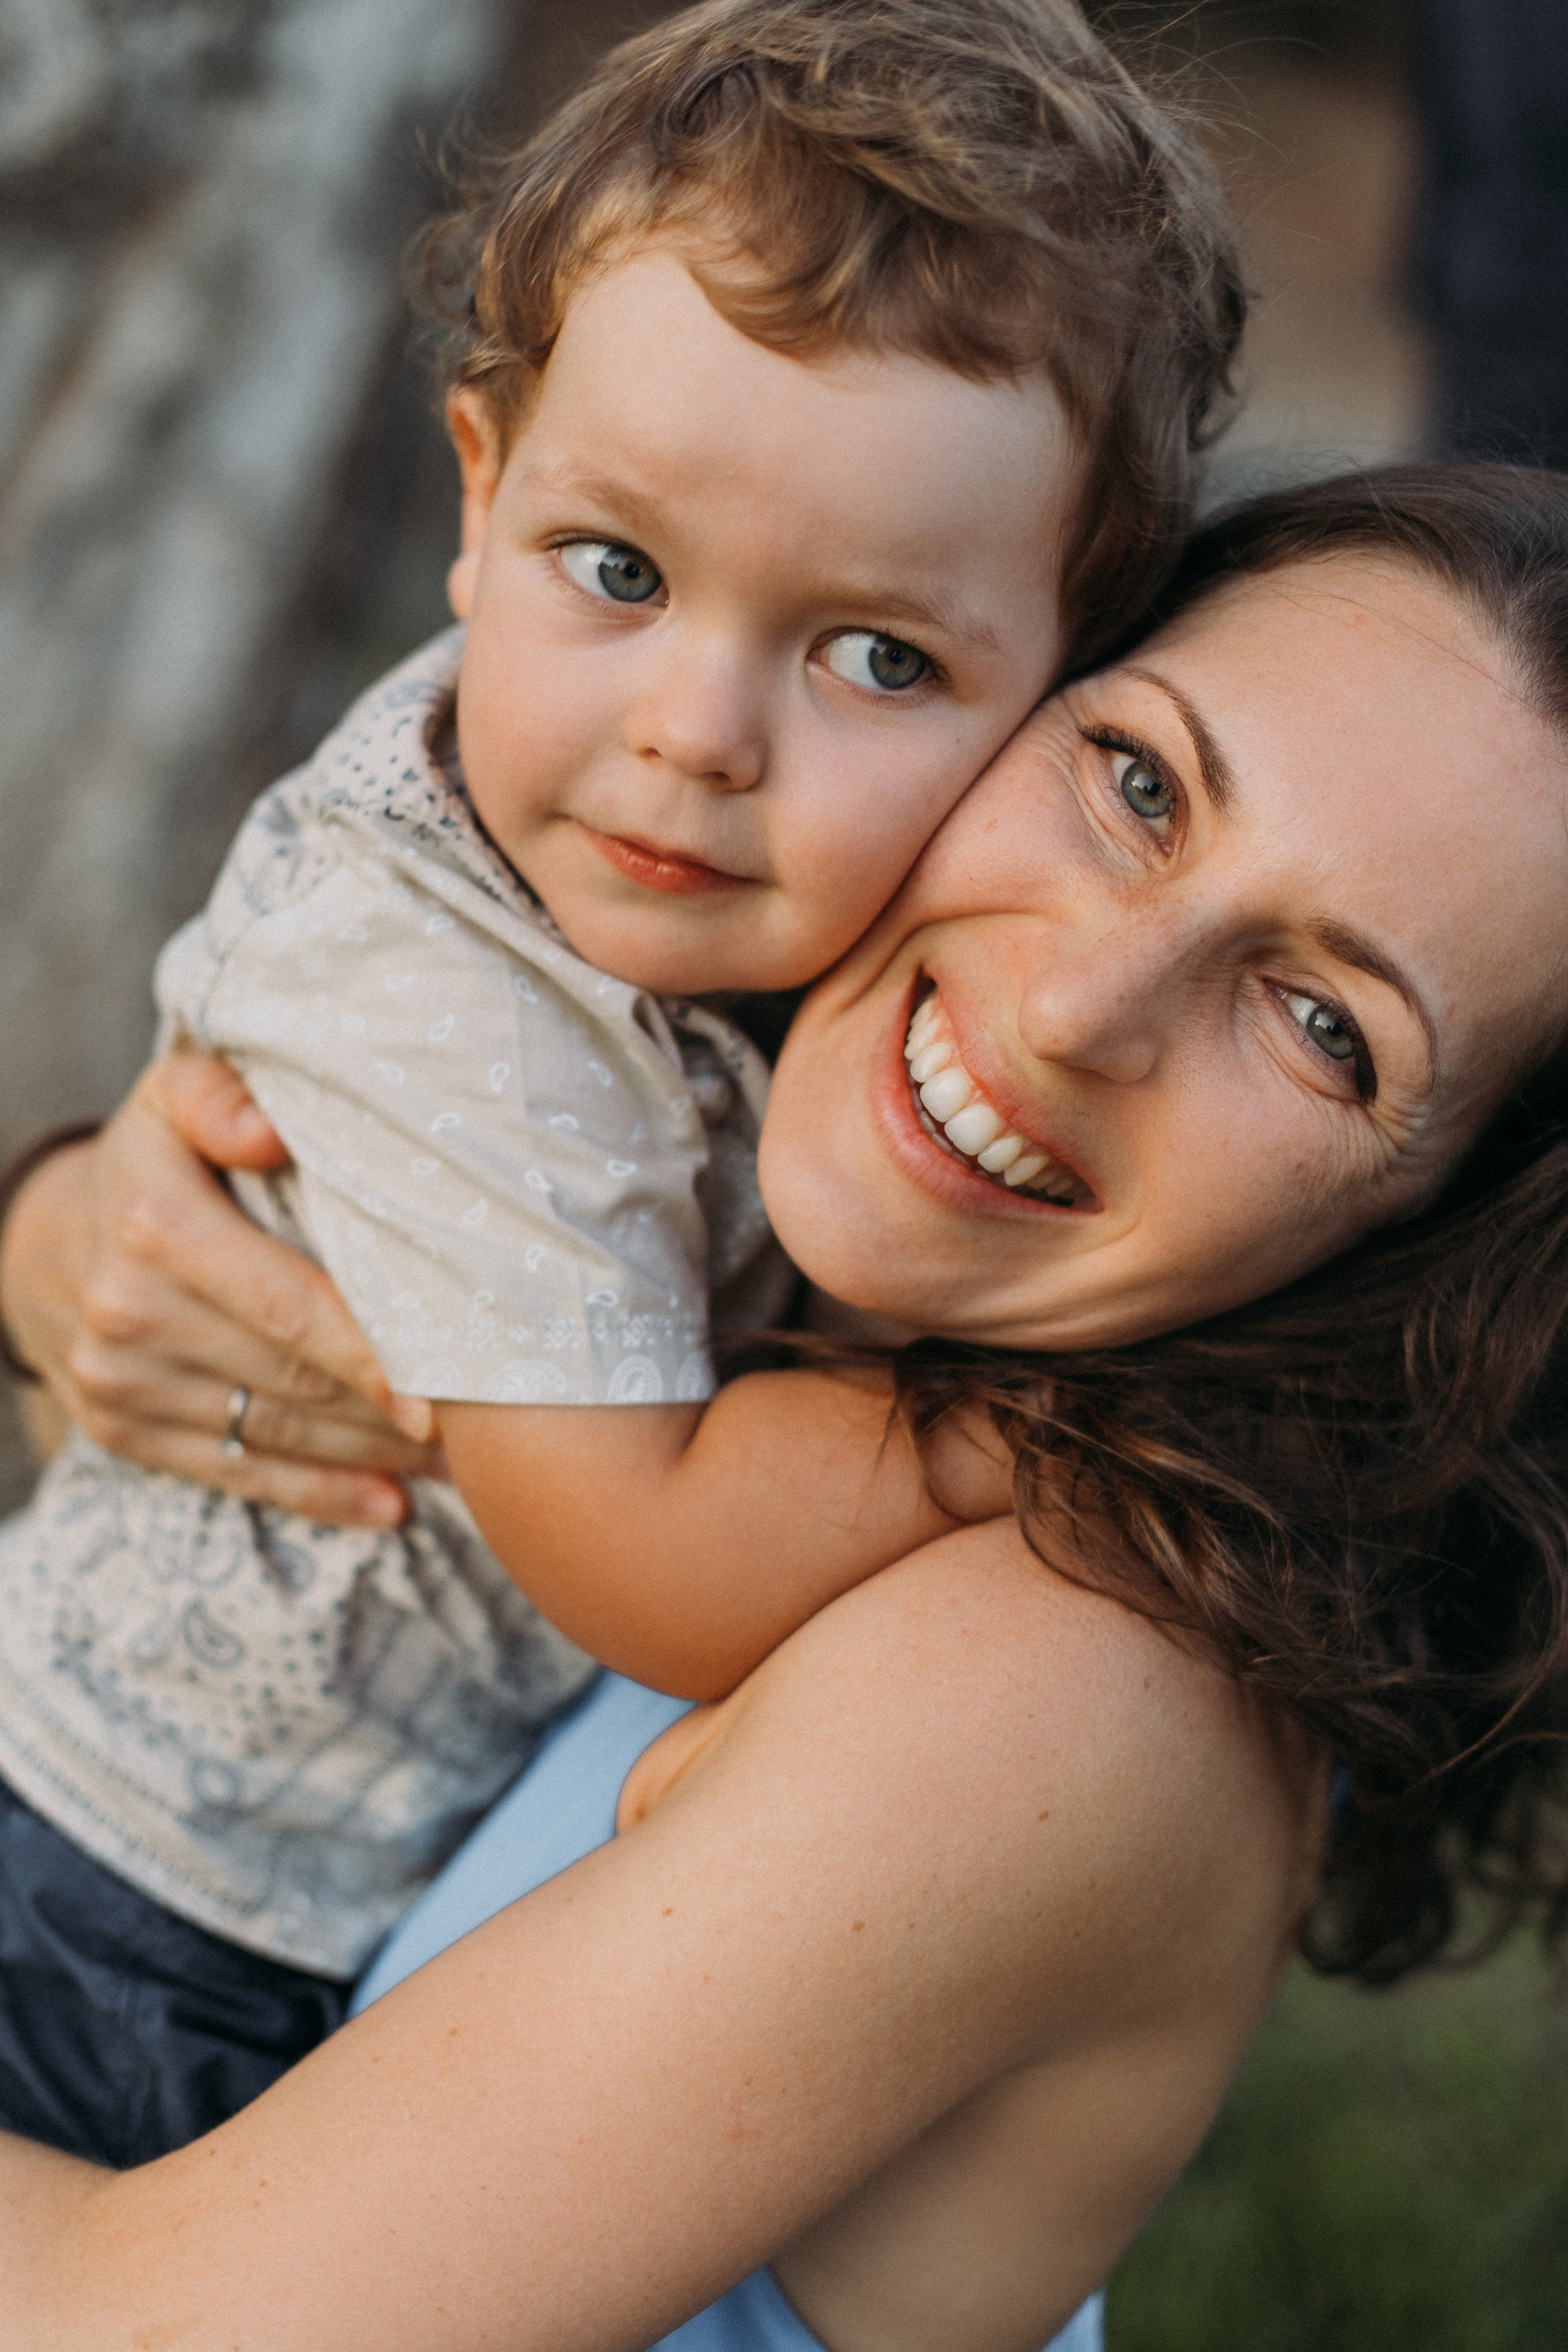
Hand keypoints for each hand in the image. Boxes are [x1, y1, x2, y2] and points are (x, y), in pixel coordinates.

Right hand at [0, 1055, 440, 1524]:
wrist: (44, 1240)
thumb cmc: (152, 1158)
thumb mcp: (173, 1094)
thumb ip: (221, 1094)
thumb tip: (268, 1130)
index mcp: (158, 1228)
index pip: (290, 1307)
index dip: (374, 1354)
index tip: (450, 1390)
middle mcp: (132, 1314)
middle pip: (296, 1379)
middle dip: (397, 1409)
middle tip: (496, 1424)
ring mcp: (122, 1382)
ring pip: (278, 1434)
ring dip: (379, 1456)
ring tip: (469, 1461)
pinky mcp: (122, 1431)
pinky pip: (237, 1473)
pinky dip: (321, 1497)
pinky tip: (394, 1506)